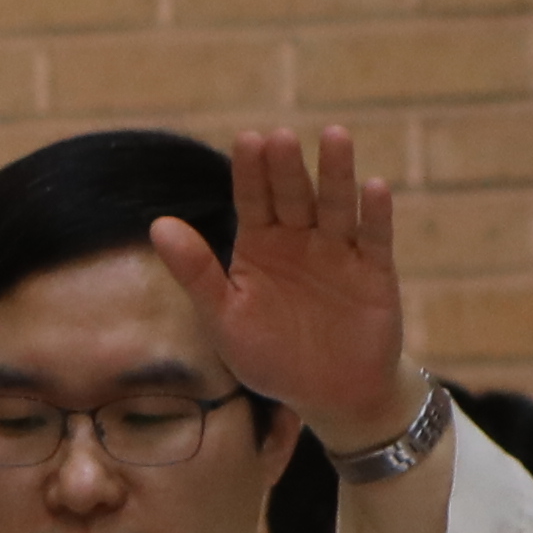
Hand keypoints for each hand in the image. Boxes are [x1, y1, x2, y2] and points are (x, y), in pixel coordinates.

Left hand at [148, 123, 415, 432]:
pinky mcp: (374, 273)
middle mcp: (300, 239)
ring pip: (336, 207)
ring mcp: (339, 252)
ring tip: (333, 136)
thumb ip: (195, 272)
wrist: (327, 395)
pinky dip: (375, 214)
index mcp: (260, 244)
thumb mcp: (223, 318)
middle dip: (286, 168)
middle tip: (279, 138)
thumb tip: (158, 224)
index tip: (246, 139)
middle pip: (293, 196)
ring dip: (336, 174)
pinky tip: (374, 187)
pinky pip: (374, 239)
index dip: (250, 172)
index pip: (253, 200)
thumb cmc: (270, 355)